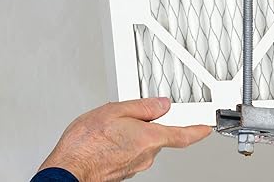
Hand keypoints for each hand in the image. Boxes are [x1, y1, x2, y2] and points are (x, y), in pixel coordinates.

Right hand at [38, 98, 211, 180]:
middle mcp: (146, 156)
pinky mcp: (123, 170)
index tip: (206, 126)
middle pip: (160, 135)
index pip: (183, 135)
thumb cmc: (86, 144)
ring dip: (135, 132)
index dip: (198, 130)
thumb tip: (161, 104)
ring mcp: (135, 166)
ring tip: (112, 126)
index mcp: (149, 138)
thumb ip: (143, 107)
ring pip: (144, 143)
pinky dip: (126, 142)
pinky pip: (132, 151)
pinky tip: (110, 137)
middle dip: (150, 122)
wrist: (67, 171)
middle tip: (132, 114)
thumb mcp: (116, 111)